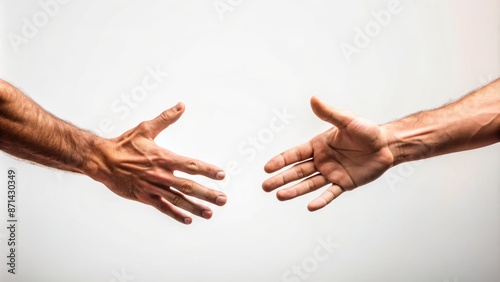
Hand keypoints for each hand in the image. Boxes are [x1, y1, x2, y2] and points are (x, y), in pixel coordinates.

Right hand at [96, 102, 226, 223]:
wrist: (101, 160)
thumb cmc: (124, 143)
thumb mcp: (145, 128)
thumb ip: (166, 118)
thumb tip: (181, 106)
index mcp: (163, 158)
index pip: (191, 165)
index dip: (208, 170)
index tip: (221, 175)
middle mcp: (161, 174)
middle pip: (189, 186)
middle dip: (208, 193)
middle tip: (223, 199)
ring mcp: (153, 188)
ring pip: (178, 199)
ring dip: (195, 207)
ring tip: (210, 212)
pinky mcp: (145, 197)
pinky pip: (163, 208)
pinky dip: (176, 214)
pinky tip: (188, 219)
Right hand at [262, 97, 393, 210]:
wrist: (386, 145)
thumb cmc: (366, 131)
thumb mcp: (347, 120)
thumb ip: (329, 113)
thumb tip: (314, 99)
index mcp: (318, 145)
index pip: (295, 154)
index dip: (281, 161)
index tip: (267, 168)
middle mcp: (321, 161)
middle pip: (297, 171)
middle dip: (281, 178)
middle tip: (265, 186)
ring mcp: (331, 173)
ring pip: (309, 184)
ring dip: (295, 190)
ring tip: (279, 196)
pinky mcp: (344, 184)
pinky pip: (330, 194)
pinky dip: (321, 200)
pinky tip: (310, 207)